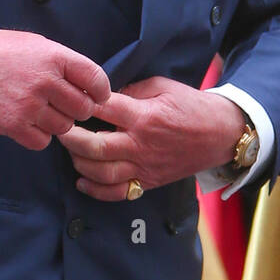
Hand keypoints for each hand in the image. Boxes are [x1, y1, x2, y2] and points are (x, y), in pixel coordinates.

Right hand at [0, 29, 109, 150]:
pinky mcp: (13, 125)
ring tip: (44, 110)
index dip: (101, 90)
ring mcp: (29, 105)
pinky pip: (43, 141)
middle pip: (84, 108)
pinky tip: (31, 122)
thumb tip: (91, 86)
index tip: (97, 94)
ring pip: (65, 127)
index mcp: (55, 57)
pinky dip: (41, 135)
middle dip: (80, 108)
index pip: (96, 79)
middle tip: (67, 104)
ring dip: (59, 122)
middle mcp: (45, 82)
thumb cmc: (3, 52)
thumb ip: (65, 64)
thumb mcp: (39, 45)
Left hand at [58, 76, 246, 200]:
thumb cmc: (191, 105)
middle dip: (70, 138)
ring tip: (71, 151)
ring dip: (79, 163)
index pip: (104, 110)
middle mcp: (141, 144)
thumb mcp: (163, 86)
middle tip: (60, 129)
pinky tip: (82, 179)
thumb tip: (105, 95)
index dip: (83, 104)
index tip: (70, 99)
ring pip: (102, 173)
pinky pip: (117, 193)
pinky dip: (95, 190)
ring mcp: (144, 166)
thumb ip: (132, 89)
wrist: (219, 133)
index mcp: (145, 116)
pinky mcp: (148, 181)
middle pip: (96, 147)